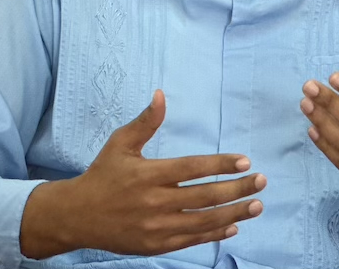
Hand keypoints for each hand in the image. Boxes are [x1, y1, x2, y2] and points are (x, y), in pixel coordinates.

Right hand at [21, 90, 264, 258]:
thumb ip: (146, 121)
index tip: (245, 161)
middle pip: (205, 197)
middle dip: (237, 189)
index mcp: (148, 175)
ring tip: (257, 205)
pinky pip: (191, 240)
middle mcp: (154, 203)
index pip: (192, 168)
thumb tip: (161, 94)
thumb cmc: (102, 174)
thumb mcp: (120, 143)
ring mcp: (156, 228)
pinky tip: (234, 226)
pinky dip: (214, 234)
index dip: (220, 164)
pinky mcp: (155, 245)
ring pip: (203, 222)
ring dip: (234, 213)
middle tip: (262, 182)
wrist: (76, 216)